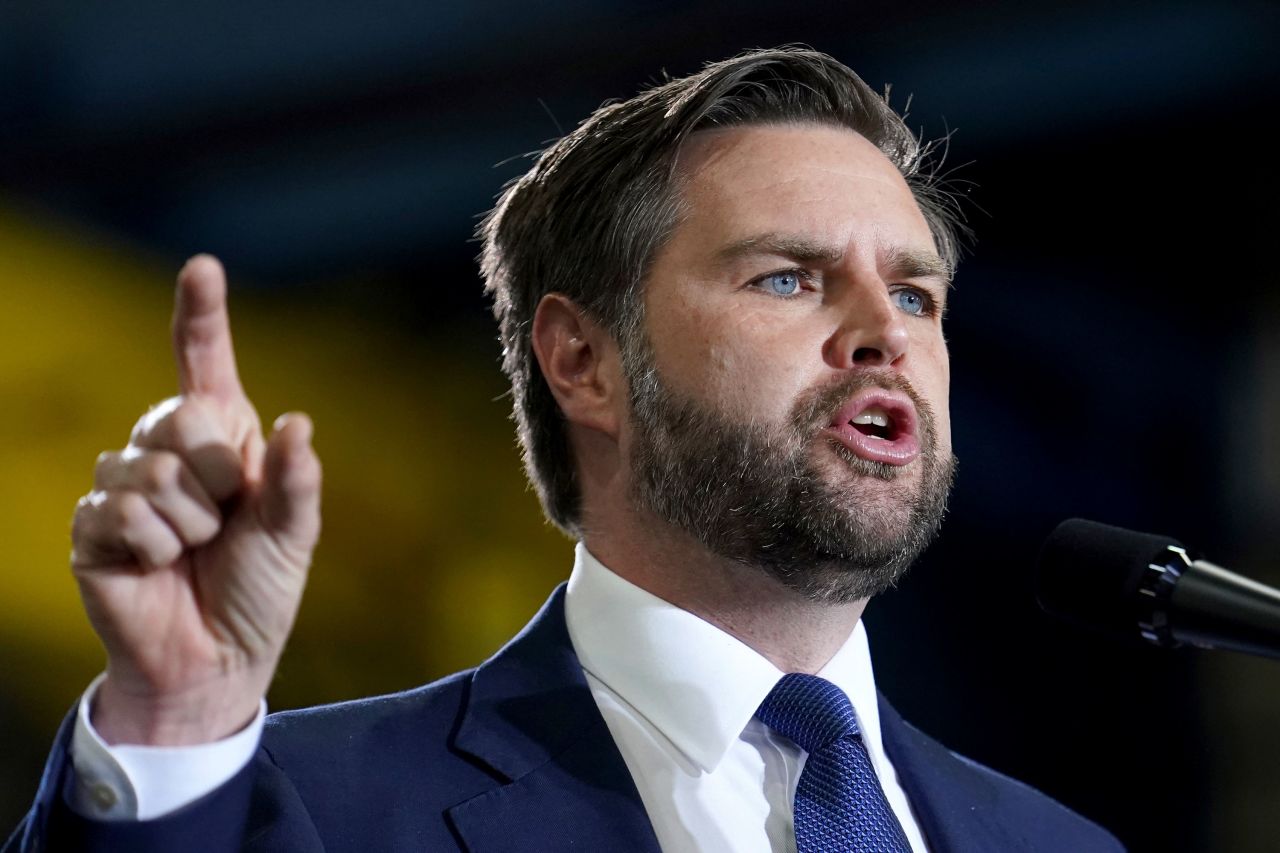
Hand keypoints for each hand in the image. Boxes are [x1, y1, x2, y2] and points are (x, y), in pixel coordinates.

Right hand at [71, 256, 321, 745]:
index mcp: (224, 439)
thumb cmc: (258, 591)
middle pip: (180, 418)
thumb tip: (299, 422)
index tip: (203, 267)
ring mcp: (125, 485)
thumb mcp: (293, 534)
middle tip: (223, 524)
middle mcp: (170, 449)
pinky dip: (152, 548)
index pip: (204, 365)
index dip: (201, 316)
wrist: (214, 660)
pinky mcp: (92, 525)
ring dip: (186, 524)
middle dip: (215, 478)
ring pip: (150, 470)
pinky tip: (156, 569)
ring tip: (192, 553)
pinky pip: (121, 513)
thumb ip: (295, 480)